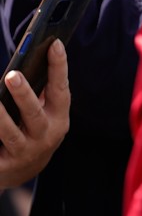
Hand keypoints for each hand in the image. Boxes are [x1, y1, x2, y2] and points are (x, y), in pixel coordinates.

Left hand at [0, 41, 69, 188]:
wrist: (23, 171)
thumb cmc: (32, 131)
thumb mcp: (43, 114)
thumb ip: (40, 94)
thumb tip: (27, 64)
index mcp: (58, 118)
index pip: (60, 89)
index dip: (59, 67)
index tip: (54, 44)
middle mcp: (46, 136)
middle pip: (34, 113)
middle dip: (23, 94)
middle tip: (12, 74)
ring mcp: (26, 152)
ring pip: (10, 133)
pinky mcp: (7, 166)